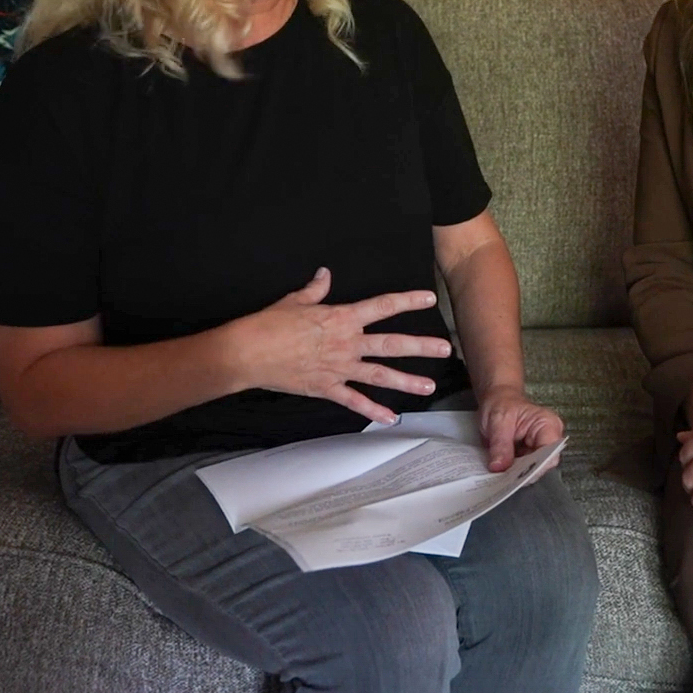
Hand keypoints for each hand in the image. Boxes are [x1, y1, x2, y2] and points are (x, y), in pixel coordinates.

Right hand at [220, 268, 452, 424]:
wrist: (247, 352)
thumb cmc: (269, 324)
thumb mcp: (294, 300)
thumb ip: (315, 289)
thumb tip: (325, 274)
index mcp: (341, 317)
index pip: (382, 307)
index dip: (407, 301)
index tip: (428, 299)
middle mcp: (346, 343)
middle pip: (391, 344)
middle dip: (420, 346)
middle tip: (445, 349)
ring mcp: (338, 367)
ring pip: (379, 375)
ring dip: (406, 381)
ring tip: (429, 387)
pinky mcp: (326, 388)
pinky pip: (354, 402)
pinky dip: (372, 411)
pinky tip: (390, 418)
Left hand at [477, 384, 565, 473]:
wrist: (497, 399)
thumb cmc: (501, 403)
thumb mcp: (498, 420)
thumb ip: (501, 444)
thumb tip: (500, 467)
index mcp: (548, 424)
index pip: (550, 455)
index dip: (534, 468)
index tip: (516, 477)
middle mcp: (549, 438)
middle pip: (542, 465)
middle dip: (522, 473)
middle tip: (502, 479)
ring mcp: (540, 448)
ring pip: (532, 469)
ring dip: (516, 474)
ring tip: (499, 476)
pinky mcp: (530, 454)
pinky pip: (523, 468)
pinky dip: (512, 471)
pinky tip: (501, 473)